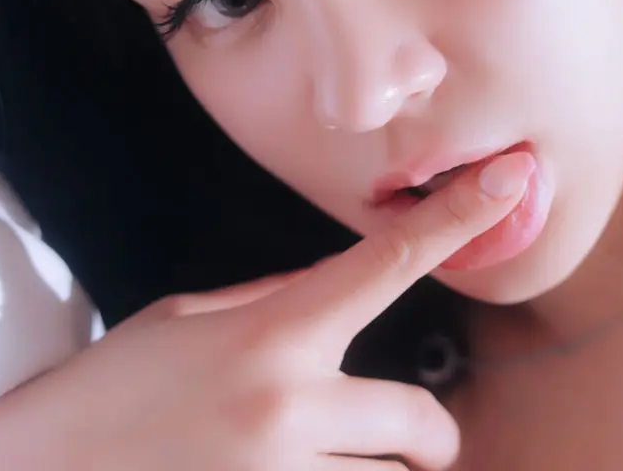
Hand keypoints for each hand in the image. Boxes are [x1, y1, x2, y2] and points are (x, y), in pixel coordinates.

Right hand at [0, 151, 535, 470]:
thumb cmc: (110, 388)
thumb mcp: (192, 319)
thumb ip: (279, 304)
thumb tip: (344, 291)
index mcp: (274, 332)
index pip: (388, 262)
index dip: (458, 218)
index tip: (513, 180)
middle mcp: (289, 404)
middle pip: (423, 425)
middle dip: (427, 439)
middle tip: (407, 439)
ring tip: (321, 463)